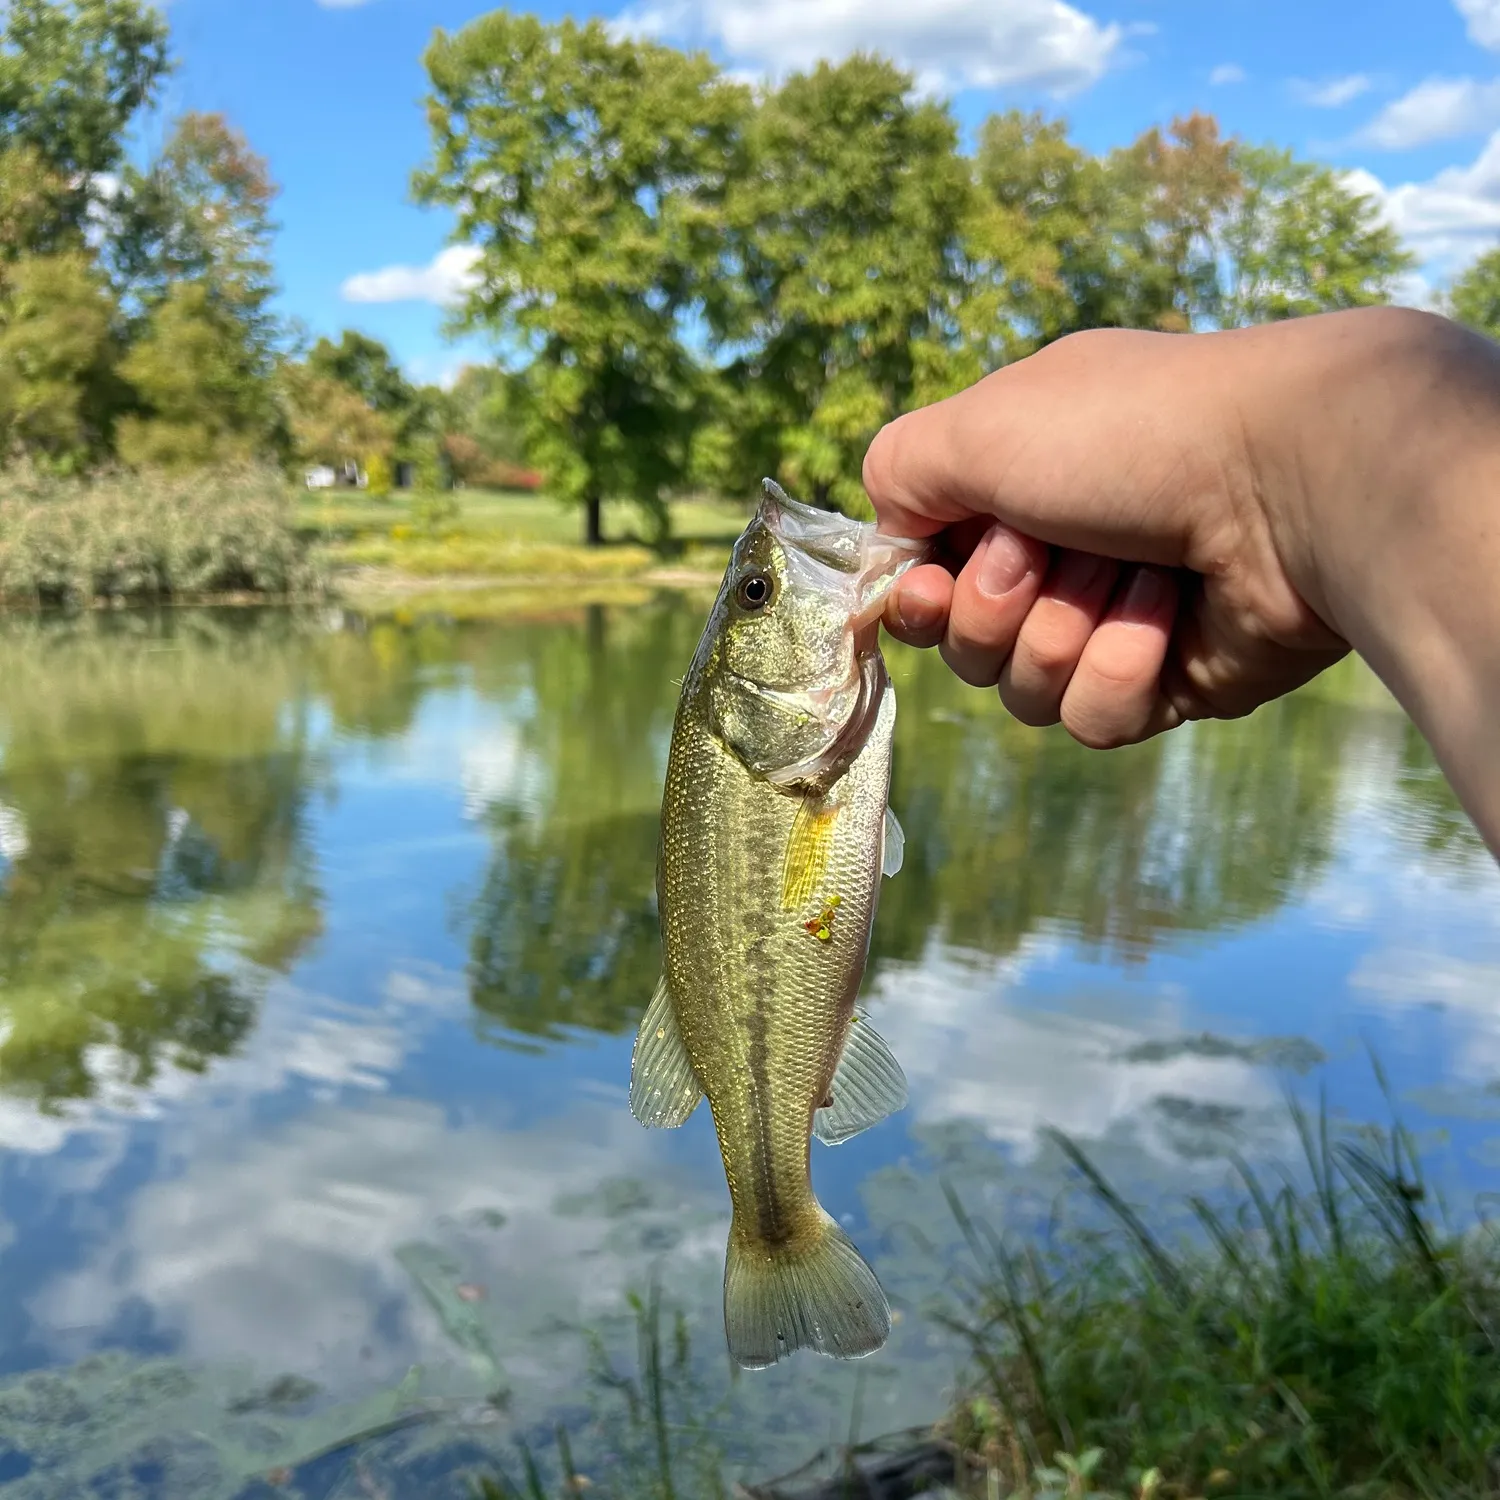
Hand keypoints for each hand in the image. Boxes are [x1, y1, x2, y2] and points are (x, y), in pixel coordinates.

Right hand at [862, 323, 1351, 750]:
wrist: (1287, 480)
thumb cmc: (1130, 436)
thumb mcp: (978, 425)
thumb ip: (897, 473)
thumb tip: (892, 544)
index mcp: (1014, 486)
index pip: (924, 574)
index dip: (913, 597)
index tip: (926, 589)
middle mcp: (1059, 553)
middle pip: (965, 644)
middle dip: (997, 608)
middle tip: (1051, 554)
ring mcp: (1113, 620)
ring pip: (1023, 690)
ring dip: (1064, 632)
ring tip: (1132, 577)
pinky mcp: (1165, 681)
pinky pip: (1092, 718)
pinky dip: (1121, 670)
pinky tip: (1170, 618)